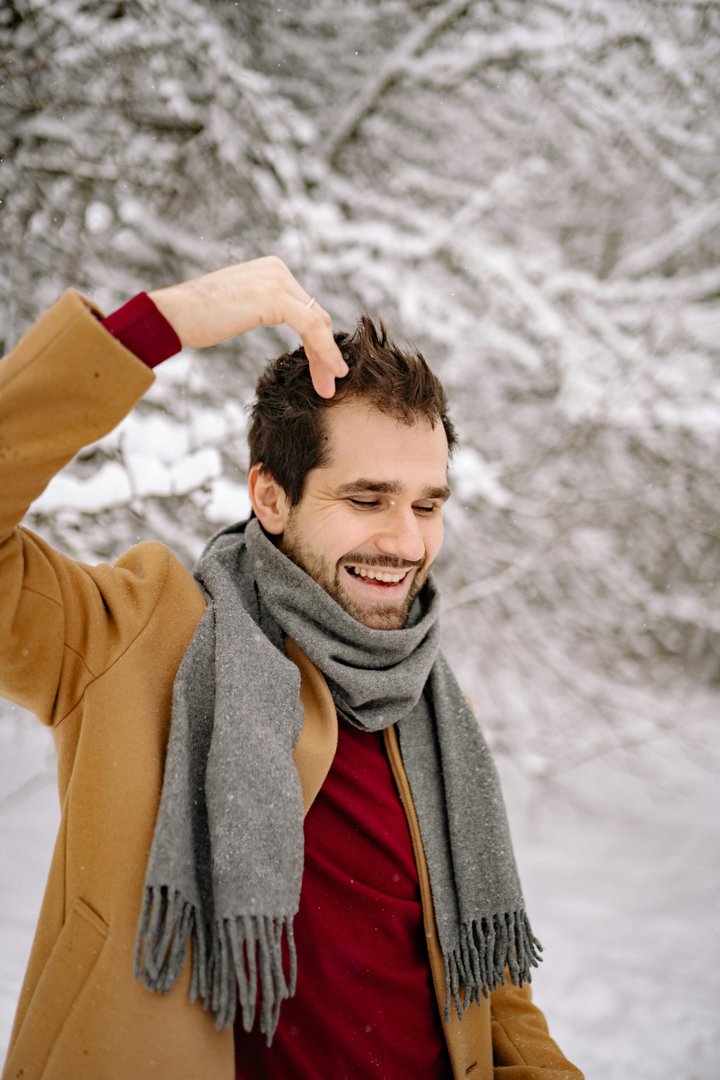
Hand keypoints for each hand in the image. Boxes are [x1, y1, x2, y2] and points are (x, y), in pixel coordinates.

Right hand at [148, 256, 347, 397]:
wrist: (171, 315)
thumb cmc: (196, 318)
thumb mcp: (239, 309)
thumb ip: (262, 308)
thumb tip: (277, 320)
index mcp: (271, 271)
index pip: (305, 310)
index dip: (318, 343)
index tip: (322, 372)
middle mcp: (277, 270)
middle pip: (315, 316)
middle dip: (325, 353)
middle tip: (329, 384)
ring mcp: (276, 280)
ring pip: (317, 323)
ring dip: (326, 357)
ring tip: (329, 386)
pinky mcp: (273, 297)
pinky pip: (310, 326)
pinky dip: (324, 351)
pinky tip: (332, 371)